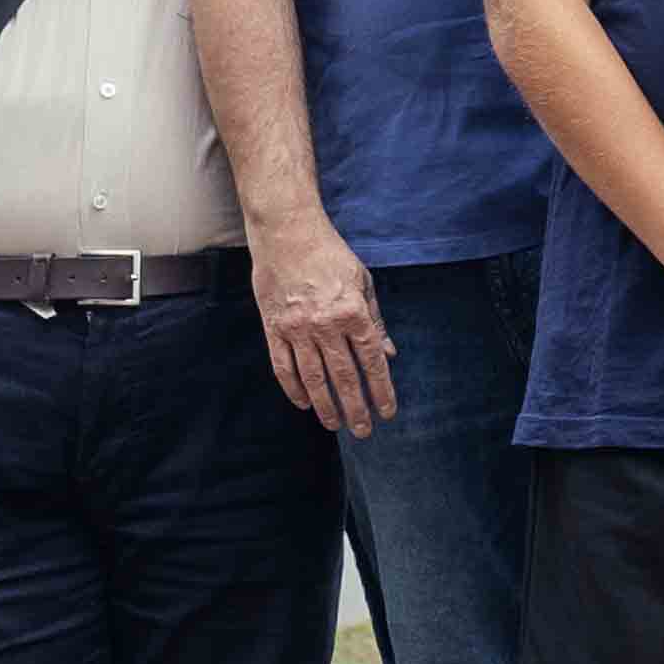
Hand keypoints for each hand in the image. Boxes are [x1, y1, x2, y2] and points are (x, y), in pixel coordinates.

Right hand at [250, 206, 393, 435]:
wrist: (287, 232)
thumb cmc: (330, 255)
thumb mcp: (363, 282)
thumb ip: (376, 321)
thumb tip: (389, 354)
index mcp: (354, 312)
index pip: (372, 362)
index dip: (381, 391)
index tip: (387, 413)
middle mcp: (326, 324)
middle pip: (344, 377)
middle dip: (355, 408)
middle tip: (362, 431)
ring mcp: (297, 328)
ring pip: (313, 378)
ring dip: (325, 405)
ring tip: (335, 424)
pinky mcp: (274, 327)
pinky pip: (283, 366)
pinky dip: (293, 388)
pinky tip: (303, 403)